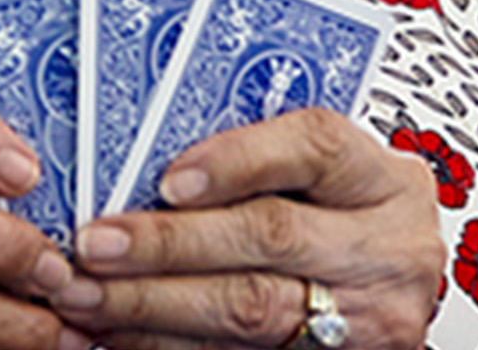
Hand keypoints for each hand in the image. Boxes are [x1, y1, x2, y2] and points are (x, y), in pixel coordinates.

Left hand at [51, 109, 441, 349]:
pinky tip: (119, 333)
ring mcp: (369, 319)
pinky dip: (168, 344)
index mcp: (381, 179)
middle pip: (269, 236)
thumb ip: (255, 158)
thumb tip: (136, 162)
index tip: (168, 179)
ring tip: (87, 295)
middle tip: (93, 245)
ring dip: (153, 304)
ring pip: (250, 311)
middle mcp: (385, 249)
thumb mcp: (325, 176)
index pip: (314, 147)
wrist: (390, 289)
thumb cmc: (340, 215)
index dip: (237, 160)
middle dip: (167, 243)